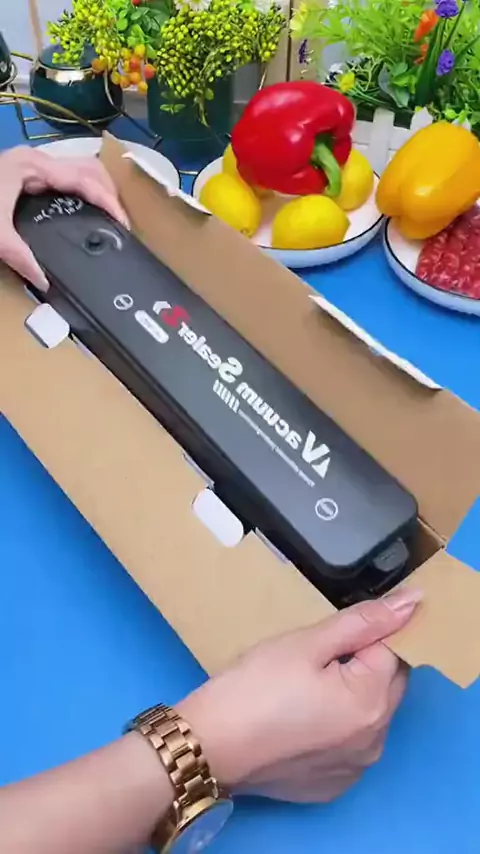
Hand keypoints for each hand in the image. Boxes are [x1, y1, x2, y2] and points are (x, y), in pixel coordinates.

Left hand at [0, 146, 128, 291]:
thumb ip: (21, 258)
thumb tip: (45, 282)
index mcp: (33, 167)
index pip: (85, 180)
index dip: (109, 201)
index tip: (123, 224)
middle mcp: (36, 160)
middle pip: (88, 167)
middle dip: (109, 192)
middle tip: (120, 223)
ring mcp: (31, 165)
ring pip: (78, 169)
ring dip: (97, 189)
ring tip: (109, 216)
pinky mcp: (26, 173)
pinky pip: (64, 177)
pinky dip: (82, 191)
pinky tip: (84, 211)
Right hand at [179, 587, 420, 802]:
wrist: (207, 747)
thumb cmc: (254, 687)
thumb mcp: (307, 643)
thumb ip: (363, 621)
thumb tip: (413, 601)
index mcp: (373, 702)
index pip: (392, 650)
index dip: (361, 634)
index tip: (327, 634)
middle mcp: (375, 741)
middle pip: (386, 684)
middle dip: (361, 663)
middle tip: (310, 658)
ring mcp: (354, 768)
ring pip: (367, 714)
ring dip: (349, 694)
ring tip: (300, 687)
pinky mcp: (331, 785)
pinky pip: (348, 743)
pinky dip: (334, 726)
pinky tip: (297, 718)